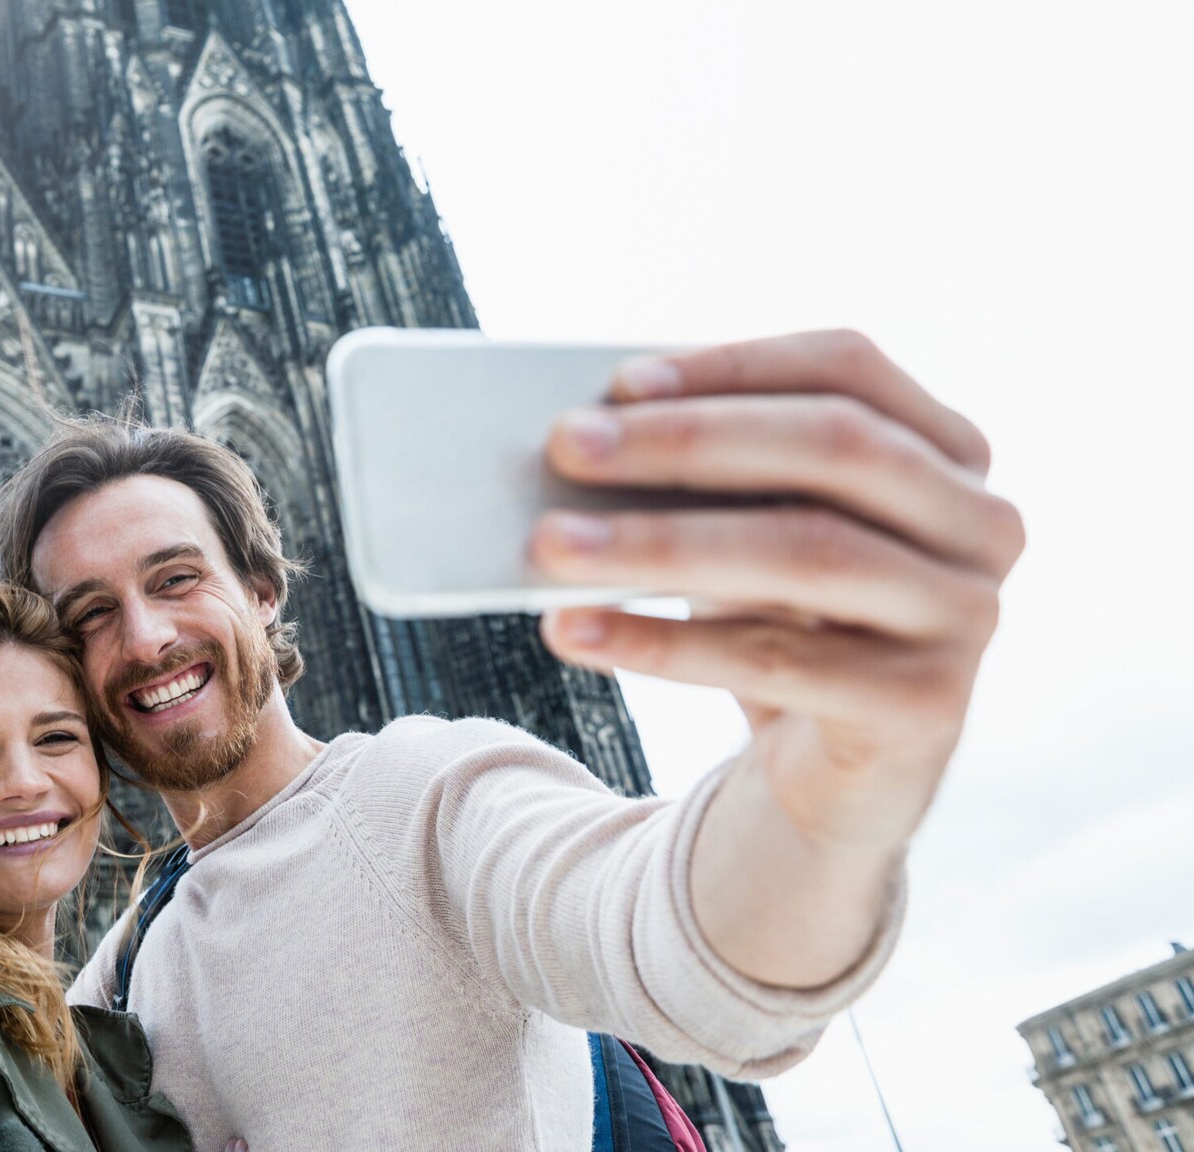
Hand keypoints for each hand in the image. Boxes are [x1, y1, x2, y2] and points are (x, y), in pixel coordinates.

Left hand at [532, 331, 1023, 983]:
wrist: (835, 770)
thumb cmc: (786, 616)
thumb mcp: (755, 526)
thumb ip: (710, 473)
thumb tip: (585, 435)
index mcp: (948, 447)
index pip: (848, 367)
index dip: (733, 366)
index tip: (618, 382)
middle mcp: (980, 522)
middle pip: (834, 449)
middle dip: (687, 441)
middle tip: (567, 447)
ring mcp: (965, 615)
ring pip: (804, 554)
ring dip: (660, 545)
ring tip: (552, 545)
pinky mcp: (926, 705)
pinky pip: (778, 662)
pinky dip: (662, 645)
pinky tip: (578, 630)